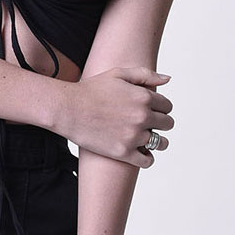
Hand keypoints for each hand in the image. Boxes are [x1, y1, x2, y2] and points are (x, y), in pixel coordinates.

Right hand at [55, 66, 173, 167]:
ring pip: (161, 143)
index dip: (161, 108)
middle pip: (167, 124)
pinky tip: (140, 152)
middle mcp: (142, 117)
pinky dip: (147, 158)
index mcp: (144, 97)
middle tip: (148, 124)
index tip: (152, 110)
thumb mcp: (118, 74)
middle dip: (160, 123)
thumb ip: (145, 75)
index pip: (167, 106)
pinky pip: (147, 160)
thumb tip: (167, 80)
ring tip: (146, 139)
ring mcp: (134, 136)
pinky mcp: (124, 152)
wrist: (67, 109)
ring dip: (158, 141)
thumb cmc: (90, 89)